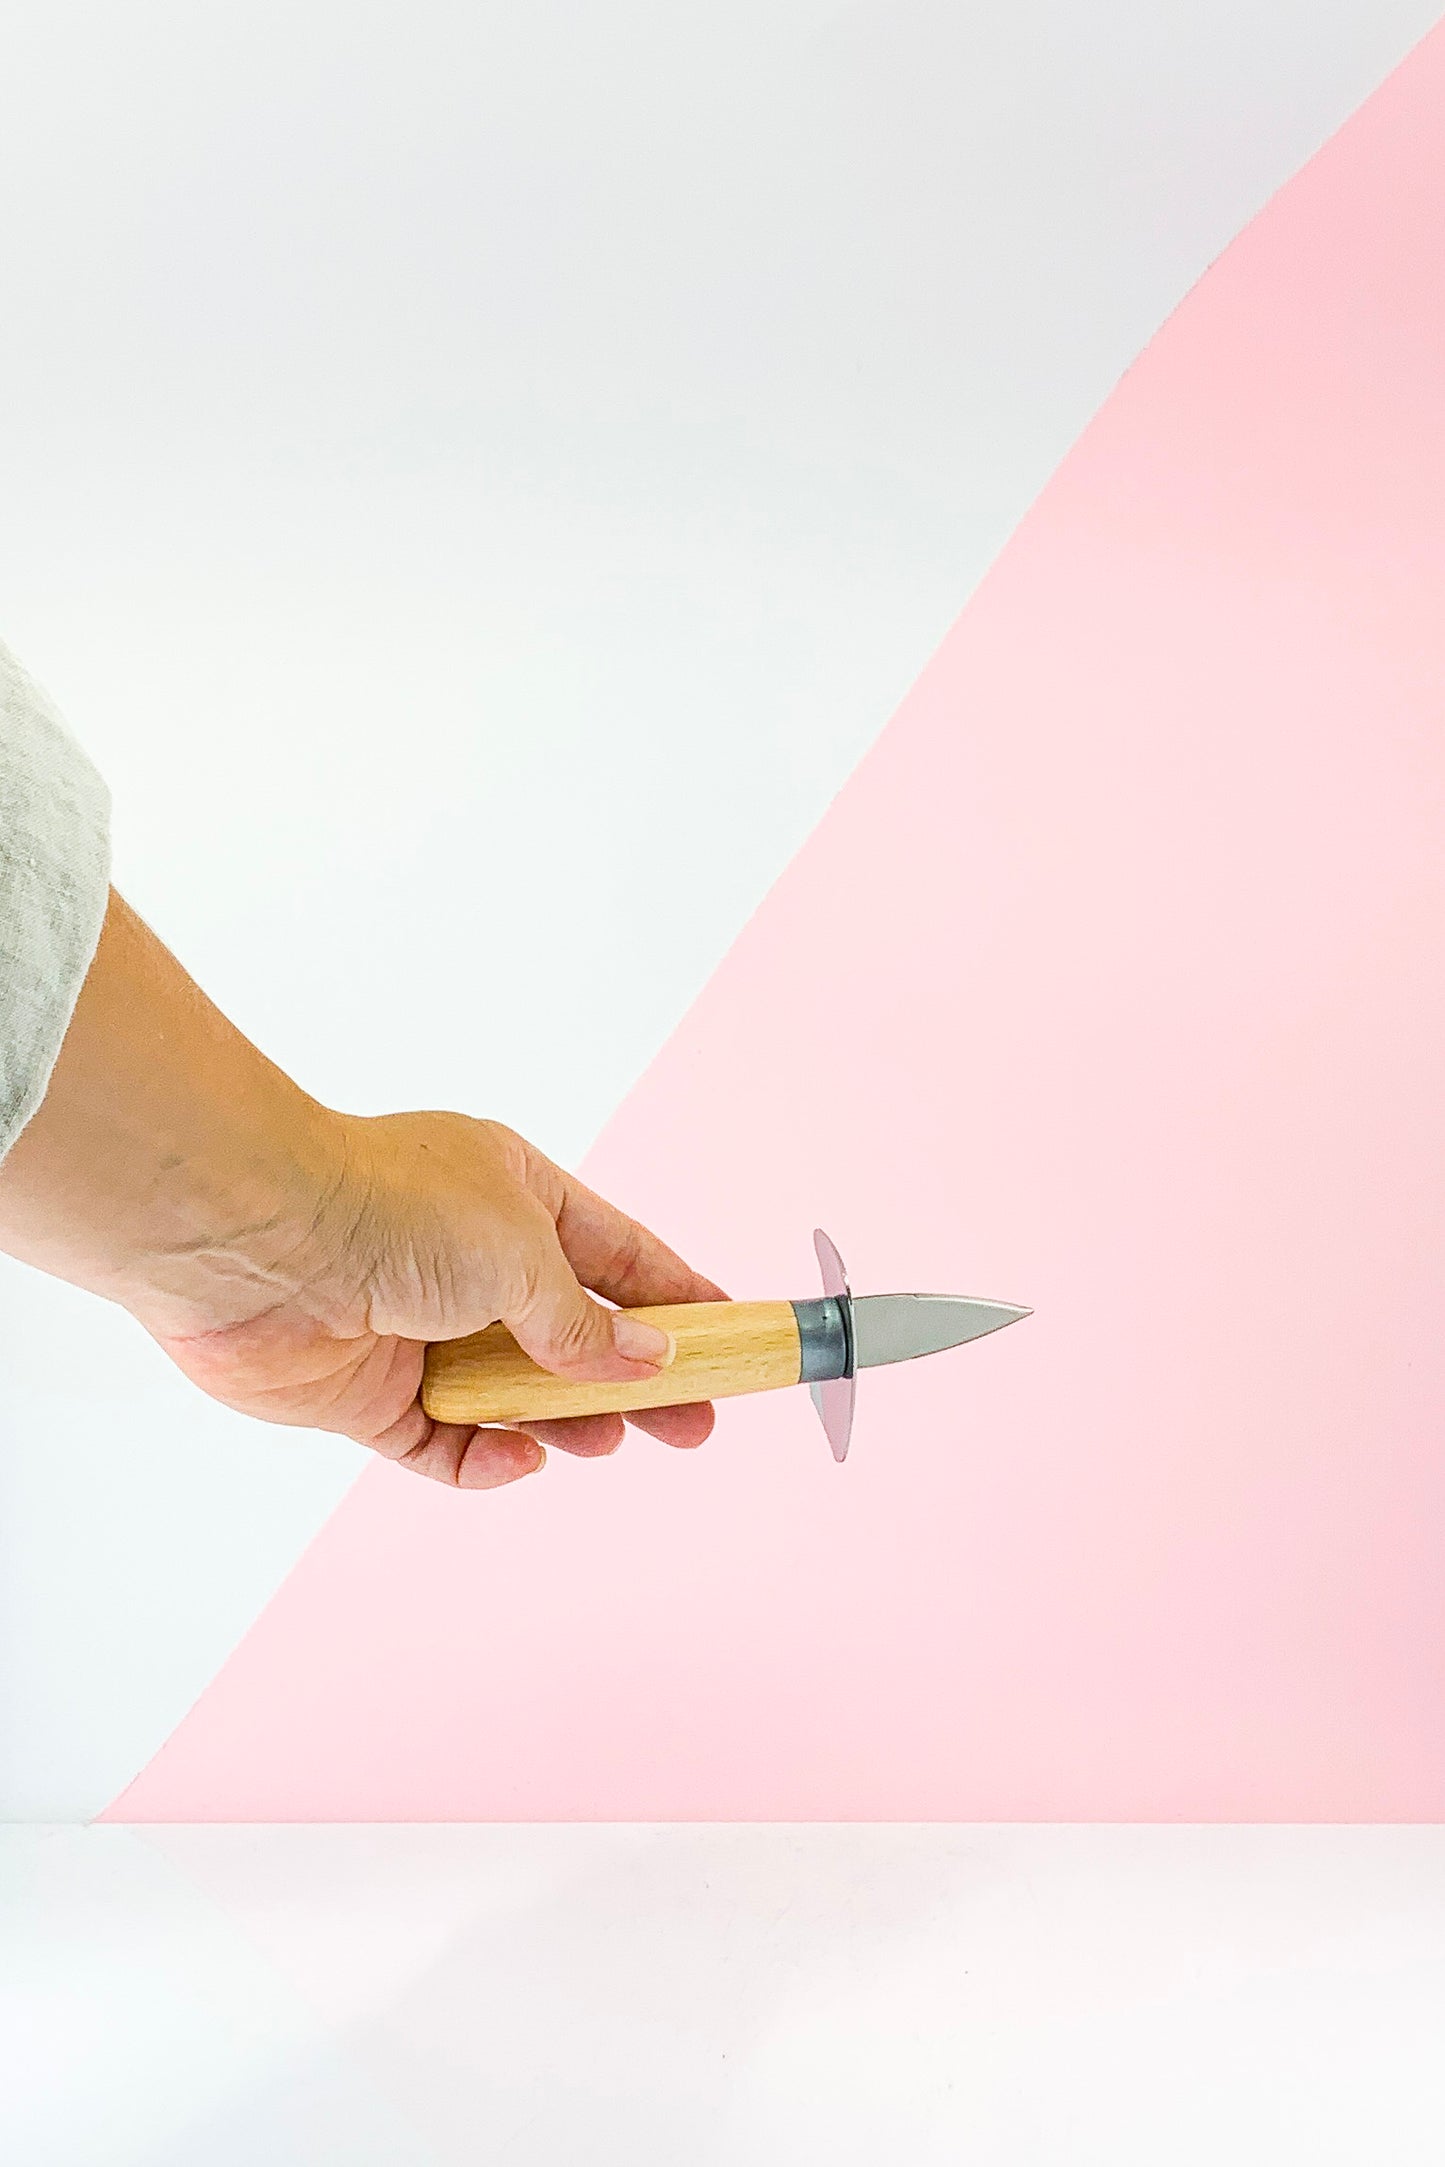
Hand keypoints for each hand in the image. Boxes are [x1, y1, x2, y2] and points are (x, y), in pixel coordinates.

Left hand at [142, 1110, 727, 1489]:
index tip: (729, 1335)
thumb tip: (648, 1361)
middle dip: (633, 1379)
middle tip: (692, 1425)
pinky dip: (483, 1456)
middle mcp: (464, 1260)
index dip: (674, 1295)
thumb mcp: (521, 1254)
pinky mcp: (366, 1393)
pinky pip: (443, 1441)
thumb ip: (585, 1322)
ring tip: (603, 1442)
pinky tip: (519, 1457)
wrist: (250, 1240)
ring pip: (511, 1392)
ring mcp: (415, 1328)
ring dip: (562, 1419)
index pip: (614, 1251)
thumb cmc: (387, 1210)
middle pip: (570, 1333)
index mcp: (511, 1194)